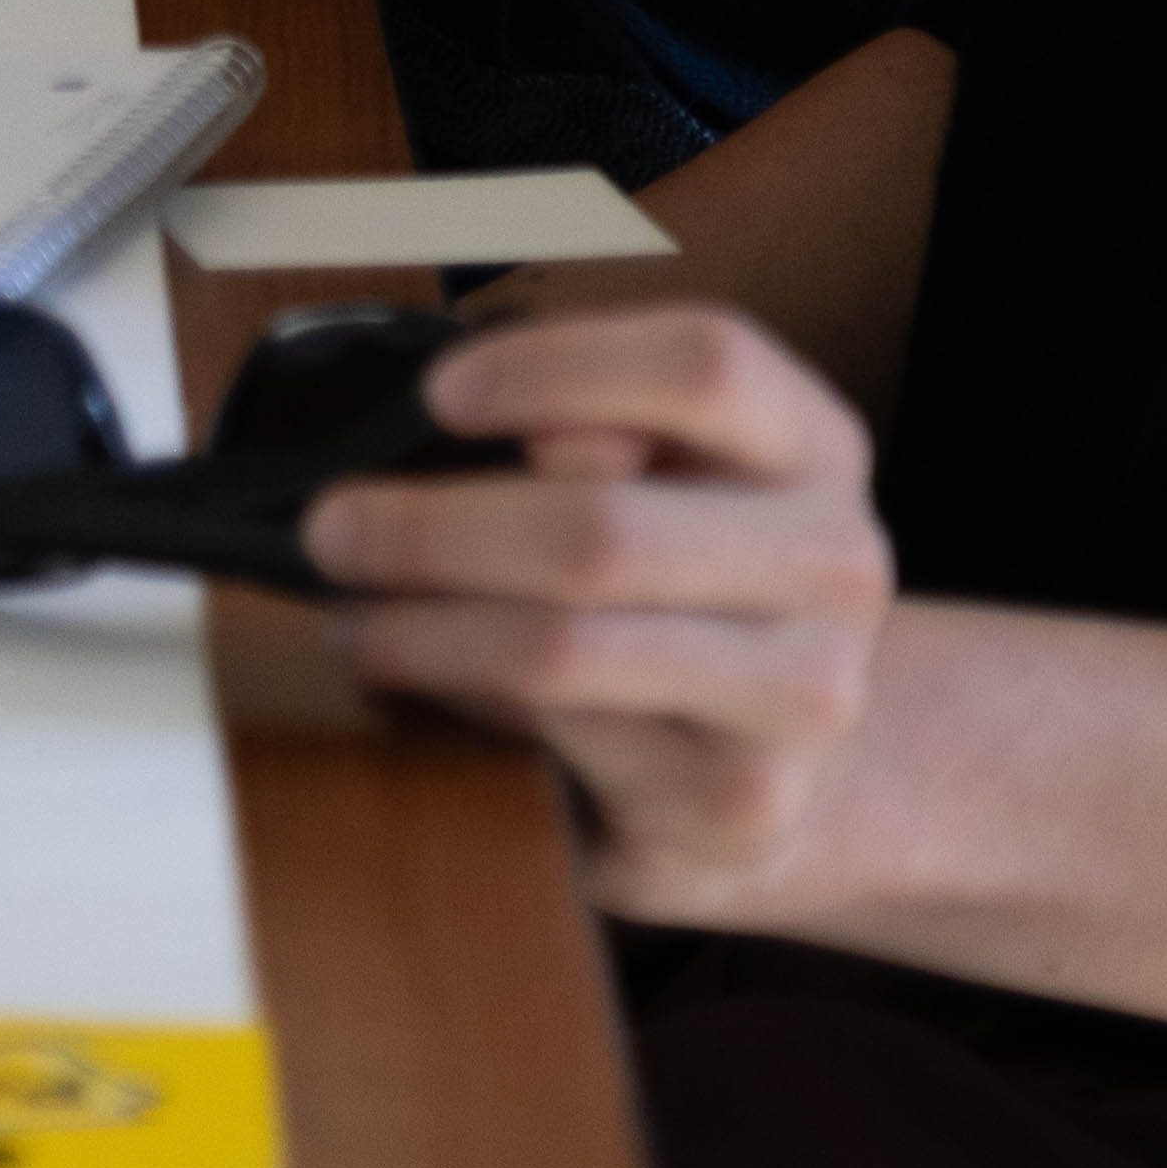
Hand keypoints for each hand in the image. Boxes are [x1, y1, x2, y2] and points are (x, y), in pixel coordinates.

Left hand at [302, 307, 896, 926]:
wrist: (799, 773)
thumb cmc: (692, 591)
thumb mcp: (674, 477)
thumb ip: (594, 429)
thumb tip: (443, 421)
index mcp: (814, 445)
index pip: (704, 364)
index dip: (554, 366)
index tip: (439, 394)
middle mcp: (834, 564)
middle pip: (604, 524)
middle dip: (433, 528)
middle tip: (332, 529)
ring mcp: (799, 695)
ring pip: (564, 647)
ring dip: (421, 629)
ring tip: (352, 618)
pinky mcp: (739, 802)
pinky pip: (559, 737)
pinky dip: (460, 700)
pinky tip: (416, 681)